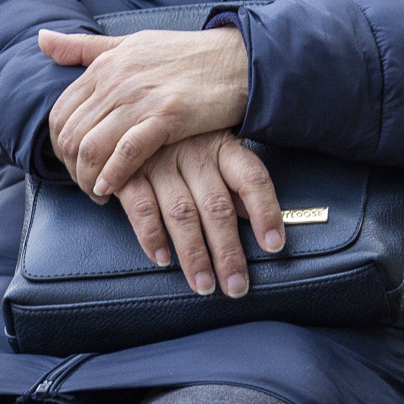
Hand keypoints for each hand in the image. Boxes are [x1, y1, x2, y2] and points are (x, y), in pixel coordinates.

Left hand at [38, 26, 251, 199]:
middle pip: (70, 134)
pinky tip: (112, 189)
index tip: (74, 165)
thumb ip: (85, 47)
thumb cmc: (187, 55)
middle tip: (86, 185)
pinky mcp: (167, 116)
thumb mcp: (131, 44)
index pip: (60, 112)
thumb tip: (41, 39)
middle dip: (71, 168)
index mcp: (105, 64)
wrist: (238, 60)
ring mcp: (140, 97)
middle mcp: (116, 79)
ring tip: (98, 193)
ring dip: (87, 178)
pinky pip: (126, 152)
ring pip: (91, 146)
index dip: (59, 146)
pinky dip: (113, 175)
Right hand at [112, 129, 284, 298]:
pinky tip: (164, 260)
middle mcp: (195, 154)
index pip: (253, 179)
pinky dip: (152, 237)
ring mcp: (161, 163)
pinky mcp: (129, 173)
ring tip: (205, 285)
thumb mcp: (215, 150)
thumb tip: (258, 218)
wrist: (131, 116)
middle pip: (217, 207)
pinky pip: (142, 208)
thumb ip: (234, 184)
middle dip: (228, 252)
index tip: (274, 246)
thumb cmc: (184, 139)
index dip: (266, 212)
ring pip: (182, 213)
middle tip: (237, 287)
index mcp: (223, 148)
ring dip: (194, 254)